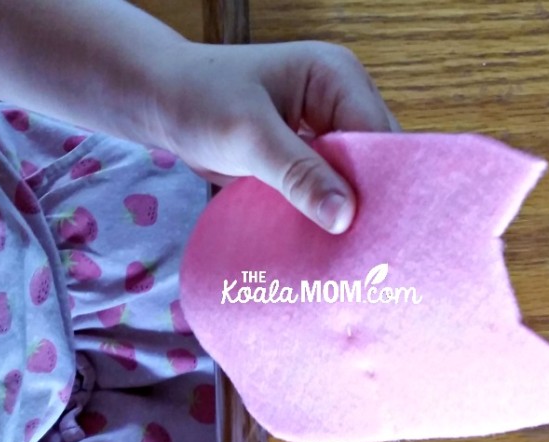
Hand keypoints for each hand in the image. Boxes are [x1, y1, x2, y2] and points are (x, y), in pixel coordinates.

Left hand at [154, 41, 399, 232]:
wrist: (163, 104)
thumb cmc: (200, 101)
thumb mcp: (249, 135)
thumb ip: (298, 174)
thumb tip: (345, 217)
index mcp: (337, 78)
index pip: (378, 135)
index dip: (385, 184)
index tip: (385, 232)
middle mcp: (340, 103)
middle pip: (373, 160)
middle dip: (371, 203)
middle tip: (375, 253)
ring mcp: (325, 131)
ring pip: (353, 179)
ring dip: (350, 213)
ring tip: (358, 256)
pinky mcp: (308, 156)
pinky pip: (328, 188)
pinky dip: (328, 213)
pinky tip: (331, 243)